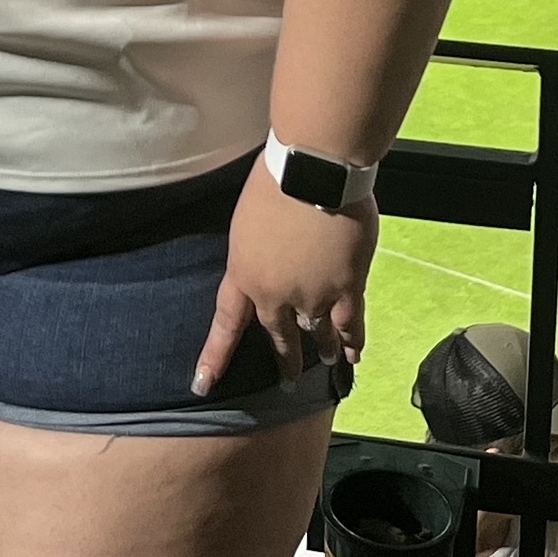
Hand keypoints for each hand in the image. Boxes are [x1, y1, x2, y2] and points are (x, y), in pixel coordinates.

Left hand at [193, 172, 378, 399]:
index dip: (214, 356)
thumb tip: (268, 260)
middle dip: (285, 360)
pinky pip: (351, 324)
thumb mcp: (247, 223)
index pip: (225, 324)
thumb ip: (256, 252)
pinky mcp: (346, 287)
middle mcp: (274, 294)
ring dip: (326, 348)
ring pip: (319, 333)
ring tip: (332, 360)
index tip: (202, 384)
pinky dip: (354, 340)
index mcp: (243, 275)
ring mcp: (312, 295)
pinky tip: (355, 353)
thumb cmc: (274, 181)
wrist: (311, 172)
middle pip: (279, 336)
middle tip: (287, 381)